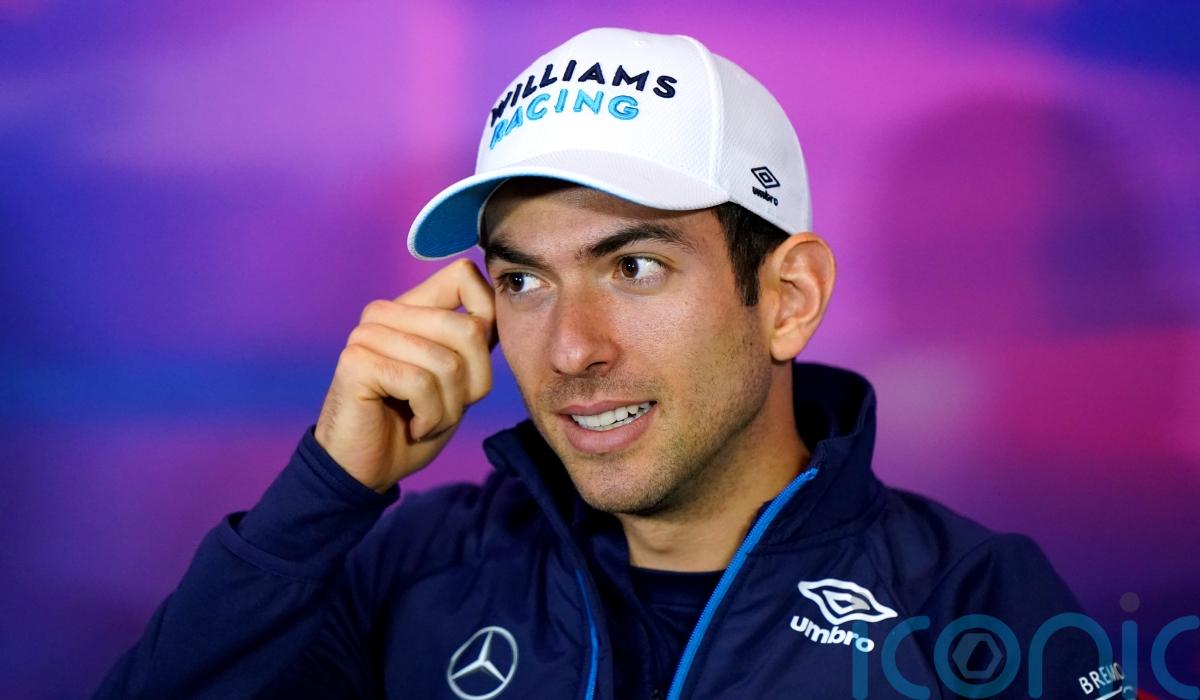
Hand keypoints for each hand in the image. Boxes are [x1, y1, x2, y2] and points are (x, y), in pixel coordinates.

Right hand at [314, 259, 495, 492]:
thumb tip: (505, 301)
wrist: (368, 469)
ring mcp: (367, 333)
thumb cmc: (414, 422)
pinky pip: (420, 384)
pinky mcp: (356, 362)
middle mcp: (385, 312)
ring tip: (426, 419)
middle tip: (446, 407)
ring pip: (447, 363)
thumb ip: (474, 340)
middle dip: (471, 383)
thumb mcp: (458, 378)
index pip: (464, 276)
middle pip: (468, 329)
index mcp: (411, 308)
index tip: (472, 366)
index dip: (486, 319)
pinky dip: (429, 417)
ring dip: (448, 408)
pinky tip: (413, 426)